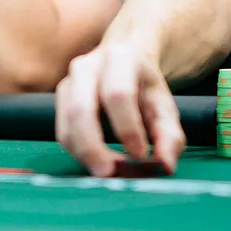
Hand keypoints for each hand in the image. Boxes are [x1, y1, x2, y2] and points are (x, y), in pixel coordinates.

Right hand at [55, 43, 185, 176]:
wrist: (124, 64)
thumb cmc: (144, 88)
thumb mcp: (165, 108)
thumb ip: (170, 138)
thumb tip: (165, 166)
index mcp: (120, 57)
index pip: (118, 94)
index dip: (127, 128)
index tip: (140, 154)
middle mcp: (88, 66)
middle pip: (81, 110)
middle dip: (94, 147)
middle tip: (111, 173)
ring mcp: (69, 82)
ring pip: (67, 126)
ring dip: (85, 155)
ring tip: (108, 171)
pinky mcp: (60, 100)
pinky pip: (63, 134)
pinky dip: (78, 153)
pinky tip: (98, 161)